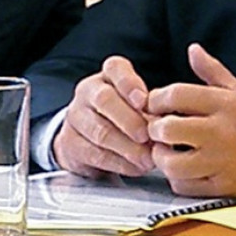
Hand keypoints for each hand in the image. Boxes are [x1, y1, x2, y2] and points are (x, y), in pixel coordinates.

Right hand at [53, 56, 154, 176]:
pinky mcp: (70, 143)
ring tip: (147, 158)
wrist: (87, 137)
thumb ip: (149, 109)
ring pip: (100, 131)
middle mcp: (88, 91)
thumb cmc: (124, 114)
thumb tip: (164, 124)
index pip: (115, 68)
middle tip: (147, 136)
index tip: (144, 101)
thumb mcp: (137, 103)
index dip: (129, 83)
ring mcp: (76, 116)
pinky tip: (136, 167)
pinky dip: (120, 163)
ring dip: (127, 147)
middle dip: (129, 120)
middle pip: (105, 100)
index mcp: (108, 75)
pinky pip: (96, 154)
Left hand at [143, 44, 235, 198]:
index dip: (157, 98)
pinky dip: (177, 178)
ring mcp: (221, 162)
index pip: (177, 95)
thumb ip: (213, 72)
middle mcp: (222, 132)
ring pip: (171, 163)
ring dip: (162, 156)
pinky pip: (184, 186)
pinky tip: (183, 168)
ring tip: (167, 150)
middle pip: (167, 129)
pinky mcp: (222, 187)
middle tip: (158, 128)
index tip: (155, 103)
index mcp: (227, 104)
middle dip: (155, 128)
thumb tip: (193, 51)